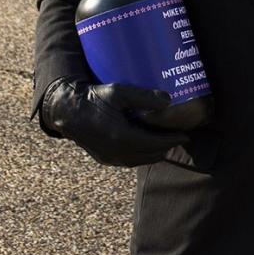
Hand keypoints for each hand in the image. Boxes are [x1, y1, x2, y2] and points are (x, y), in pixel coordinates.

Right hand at [41, 78, 187, 166]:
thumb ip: (144, 96)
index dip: (172, 140)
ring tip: (164, 143)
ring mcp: (110, 157)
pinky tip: (145, 147)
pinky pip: (129, 161)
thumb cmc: (93, 99)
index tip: (185, 135)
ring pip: (140, 161)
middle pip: (150, 155)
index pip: (155, 144)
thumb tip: (168, 100)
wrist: (68, 111)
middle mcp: (117, 151)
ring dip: (154, 154)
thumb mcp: (119, 92)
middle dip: (166, 147)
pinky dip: (141, 156)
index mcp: (122, 137)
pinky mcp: (104, 158)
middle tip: (178, 138)